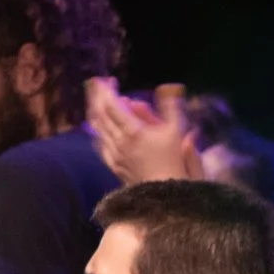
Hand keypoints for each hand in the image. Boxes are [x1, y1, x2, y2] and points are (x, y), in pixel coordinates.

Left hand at [84, 77, 203, 184]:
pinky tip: (98, 125)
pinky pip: (99, 142)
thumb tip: (167, 87)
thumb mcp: (177, 131)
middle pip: (100, 114)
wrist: (164, 193)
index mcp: (133, 131)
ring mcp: (113, 153)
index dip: (107, 90)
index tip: (107, 79)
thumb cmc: (175, 161)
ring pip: (97, 128)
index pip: (112, 105)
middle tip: (98, 84)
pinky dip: (97, 129)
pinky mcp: (113, 163)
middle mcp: (119, 141)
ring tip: (97, 100)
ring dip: (96, 111)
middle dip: (98, 96)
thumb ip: (170, 107)